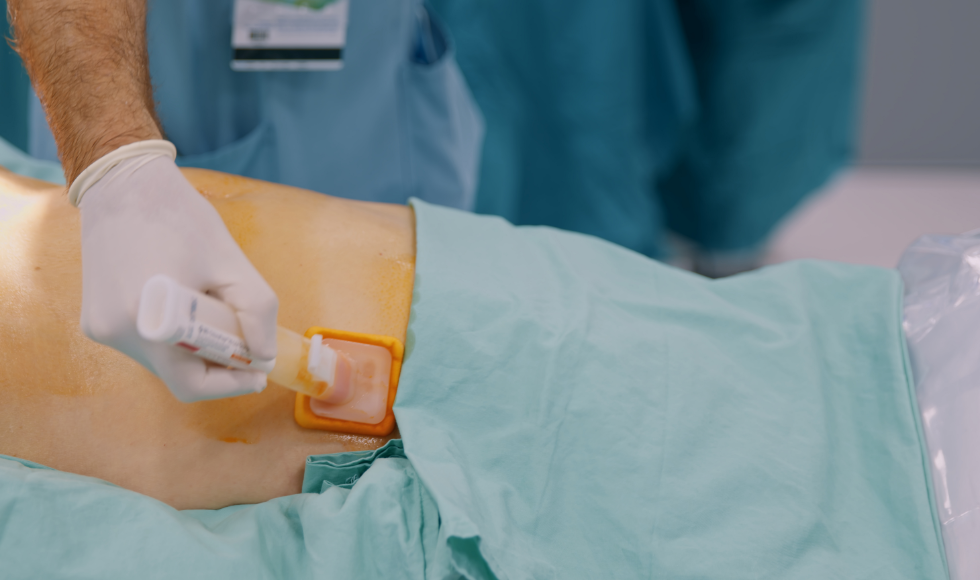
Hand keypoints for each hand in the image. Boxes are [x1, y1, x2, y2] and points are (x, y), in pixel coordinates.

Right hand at [76, 142, 278, 401]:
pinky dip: (173, 335)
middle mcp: (116, 333)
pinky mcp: (95, 320)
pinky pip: (145, 342)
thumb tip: (263, 355)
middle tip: (245, 341)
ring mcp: (100, 328)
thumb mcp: (232, 262)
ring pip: (162, 360)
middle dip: (217, 363)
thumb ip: (256, 312)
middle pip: (177, 374)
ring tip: (212, 306)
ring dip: (195, 347)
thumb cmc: (180, 218)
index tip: (259, 370)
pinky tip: (185, 300)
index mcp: (147, 320)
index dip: (231, 383)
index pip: (191, 383)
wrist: (123, 185)